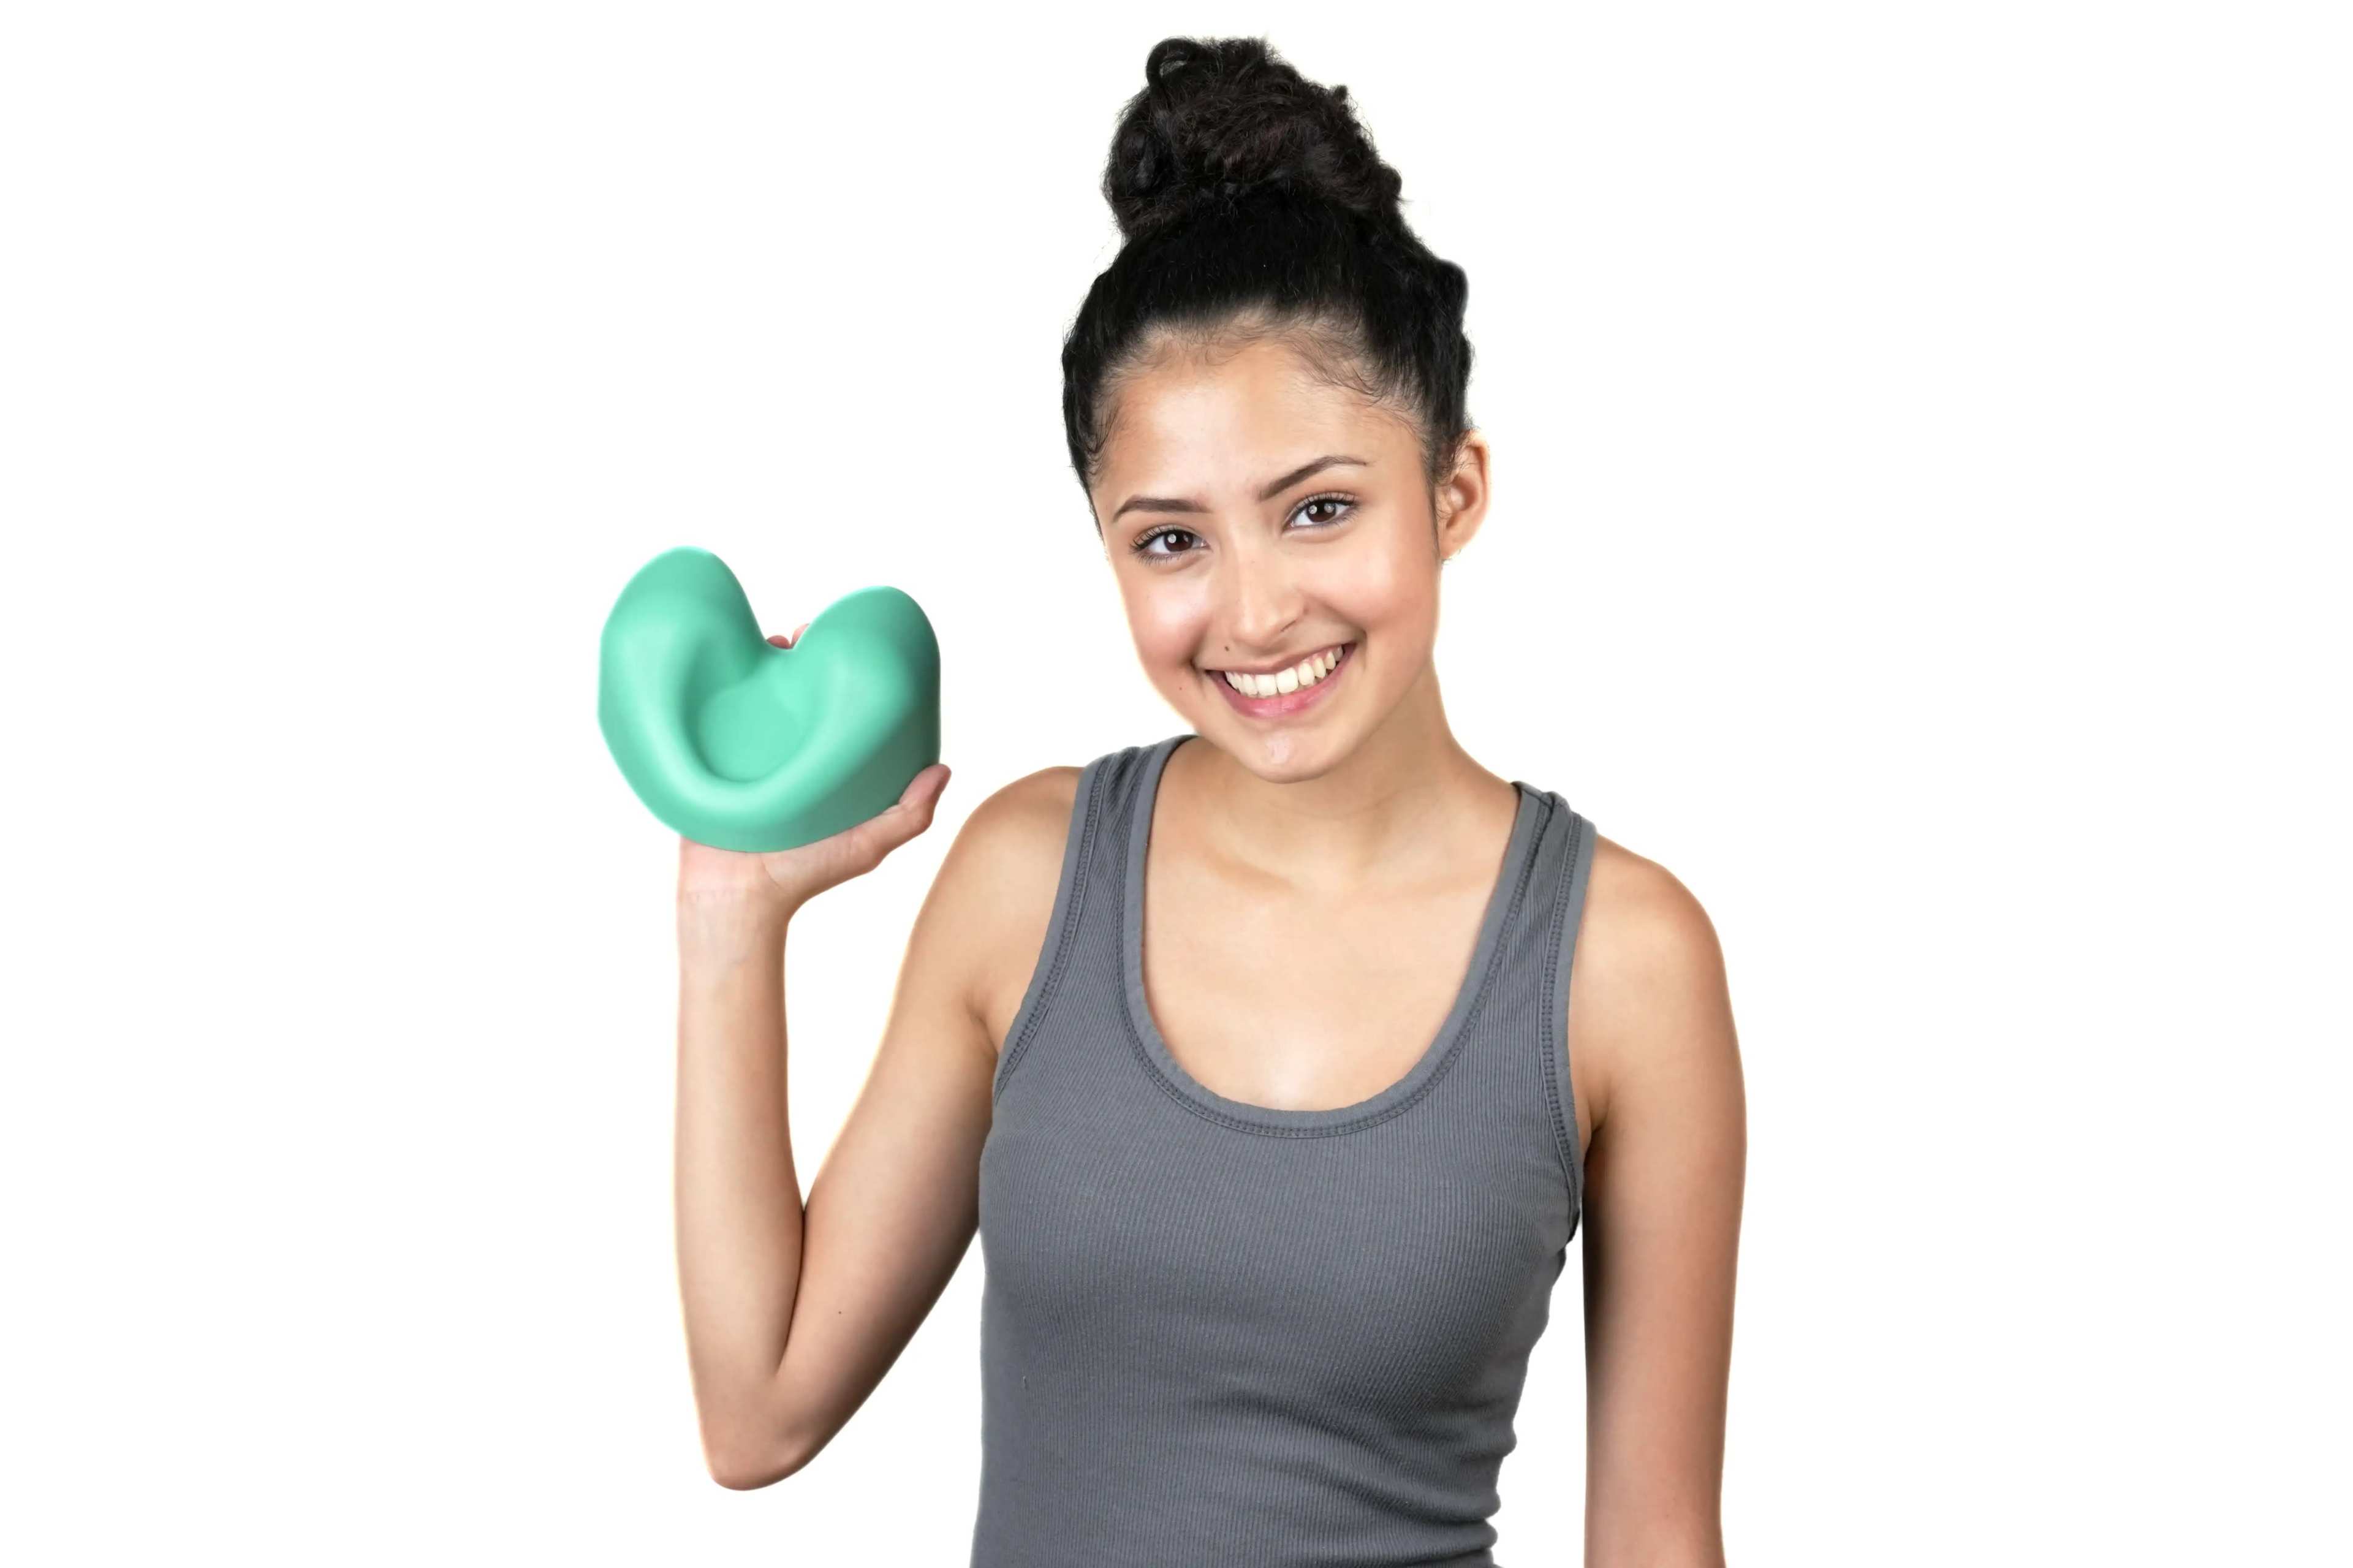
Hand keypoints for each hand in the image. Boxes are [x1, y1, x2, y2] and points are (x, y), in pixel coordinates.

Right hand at [674, 622, 951, 914]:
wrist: (735, 898)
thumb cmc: (805, 876)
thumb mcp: (867, 845)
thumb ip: (909, 815)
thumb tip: (944, 769)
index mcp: (824, 771)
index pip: (836, 714)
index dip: (844, 680)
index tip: (852, 651)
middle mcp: (788, 759)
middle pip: (795, 696)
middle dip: (800, 661)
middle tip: (806, 635)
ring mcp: (747, 756)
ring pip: (757, 698)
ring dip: (764, 666)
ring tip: (775, 642)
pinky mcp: (712, 758)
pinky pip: (716, 715)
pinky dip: (723, 687)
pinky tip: (731, 662)